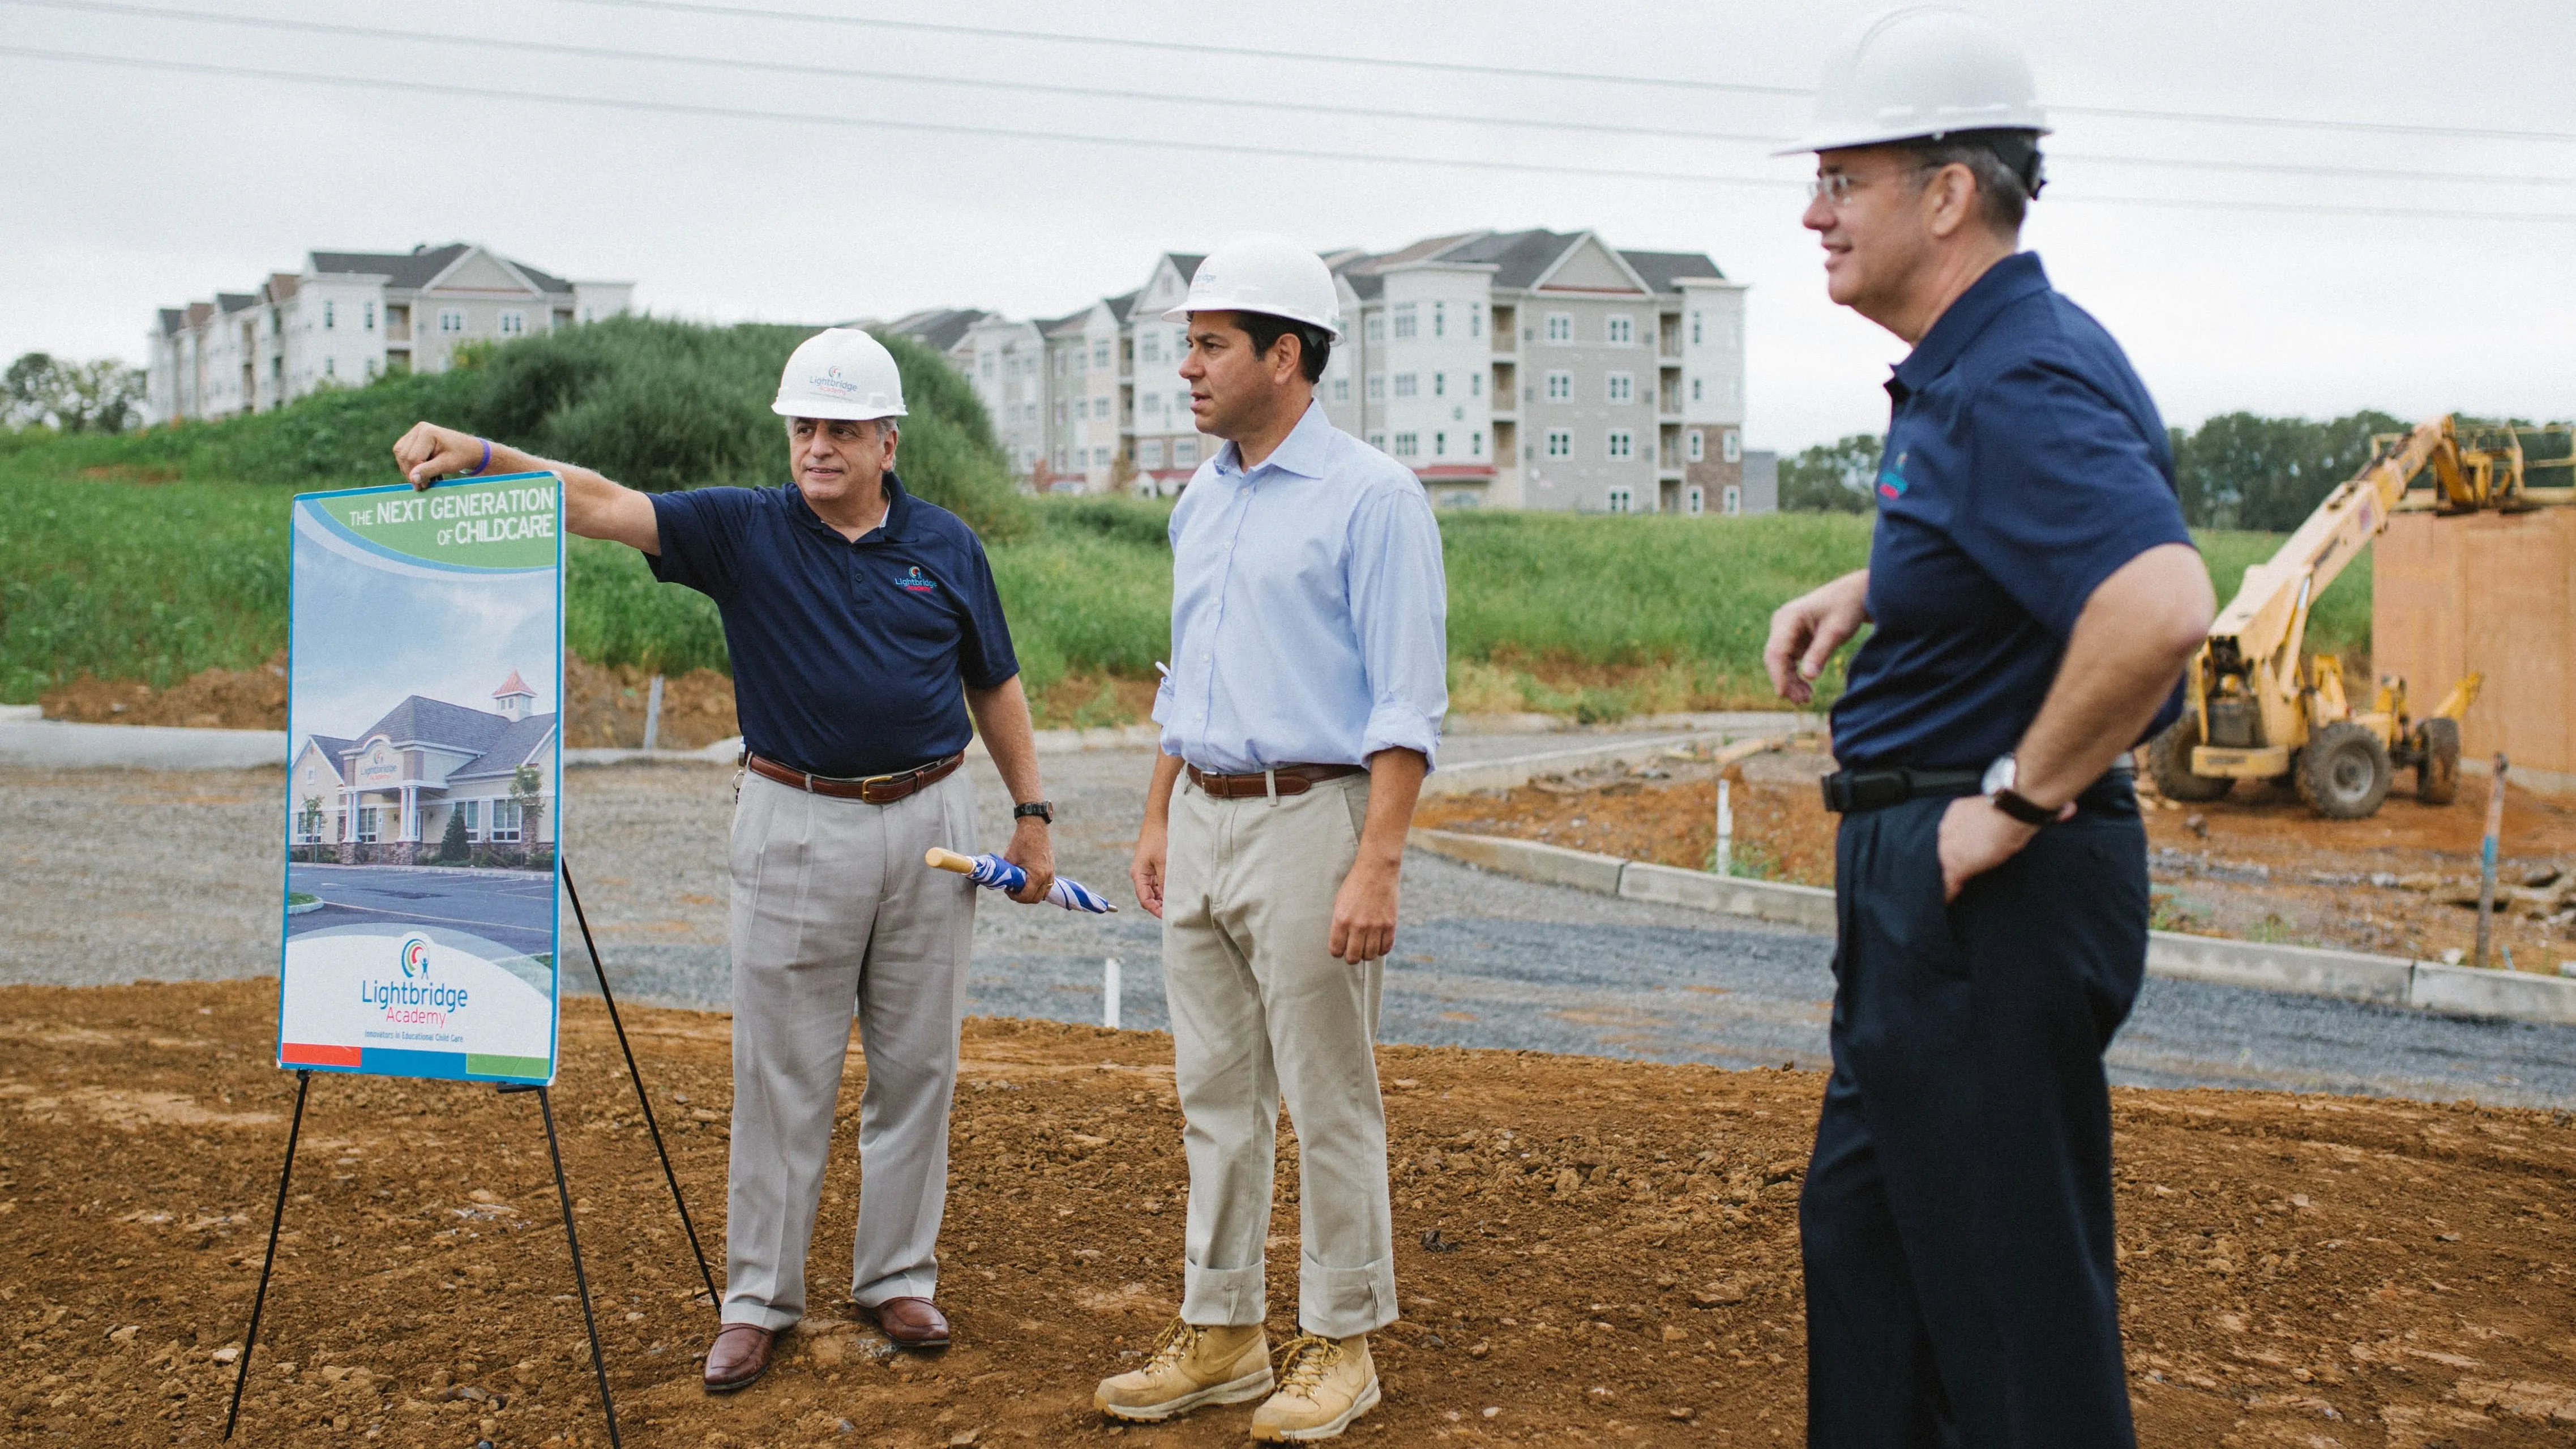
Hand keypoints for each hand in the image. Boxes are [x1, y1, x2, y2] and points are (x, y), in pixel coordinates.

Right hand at [394, 421, 486, 488]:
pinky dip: (410, 464)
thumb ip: (429, 470)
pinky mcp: (413, 438)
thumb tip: (412, 478)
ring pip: (400, 454)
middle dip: (410, 472)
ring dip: (408, 468)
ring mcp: (415, 432)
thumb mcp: (447, 465)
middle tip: (421, 485)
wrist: (469, 449)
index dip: (416, 473)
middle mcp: (419, 429)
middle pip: (404, 455)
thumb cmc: (461, 456)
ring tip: (422, 479)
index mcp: (427, 432)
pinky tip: (421, 471)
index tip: (423, 486)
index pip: (413, 457)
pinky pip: (403, 452)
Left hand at [999, 818, 1054, 903]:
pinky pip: (1047, 885)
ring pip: (1043, 893)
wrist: (1034, 826)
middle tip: (1013, 891)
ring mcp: (1051, 872)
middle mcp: (1047, 876)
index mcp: (1037, 875)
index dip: (1015, 897)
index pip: (1027, 896)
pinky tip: (1029, 882)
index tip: (1008, 891)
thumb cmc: (1020, 841)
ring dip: (1032, 894)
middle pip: (1036, 898)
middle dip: (1023, 898)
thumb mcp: (1009, 859)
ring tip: (1021, 887)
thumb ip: (1006, 874)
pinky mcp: (1052, 868)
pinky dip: (1038, 887)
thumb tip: (999, 883)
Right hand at [1130, 820, 1166, 919]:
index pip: (1145, 900)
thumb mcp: (1164, 862)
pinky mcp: (1153, 865)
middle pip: (1149, 897)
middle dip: (1160, 905)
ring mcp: (1146, 870)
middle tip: (1175, 912)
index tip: (1168, 917)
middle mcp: (1140, 875)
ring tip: (1177, 903)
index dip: (1155, 910)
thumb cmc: (1158, 838)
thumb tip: (1168, 899)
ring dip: (1163, 897)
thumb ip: (1164, 882)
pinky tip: (1175, 890)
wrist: (1158, 818)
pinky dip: (1165, 888)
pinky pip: (1157, 882)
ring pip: (1154, 890)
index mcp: (1138, 875)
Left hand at [1328, 857, 1399, 964]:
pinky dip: (1382, 949)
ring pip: (1370, 956)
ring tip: (1367, 947)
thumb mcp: (1339, 902)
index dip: (1337, 952)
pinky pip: (1386, 948)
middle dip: (1352, 958)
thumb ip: (1339, 923)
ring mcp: (1375, 926)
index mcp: (1341, 920)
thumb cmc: (1356, 884)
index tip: (1341, 949)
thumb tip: (1340, 941)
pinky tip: (1379, 943)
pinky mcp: (1390, 924)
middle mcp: (1358, 926)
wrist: (1377, 870)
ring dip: (1367, 954)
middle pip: (1353, 958)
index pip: (1336, 950)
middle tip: (1354, 952)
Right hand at [1763, 571, 1870, 705]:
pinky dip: (1796, 675)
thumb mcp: (1836, 631)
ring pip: (1781, 663)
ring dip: (1791, 681)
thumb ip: (1820, 653)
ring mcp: (1785, 631)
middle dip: (1786, 681)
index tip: (1784, 695)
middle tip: (1804, 701)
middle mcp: (1781, 624)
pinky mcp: (1792, 638)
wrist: (1854, 594)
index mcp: (1788, 618)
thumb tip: (1809, 677)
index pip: (1776, 651)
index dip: (1778, 675)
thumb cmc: (1846, 607)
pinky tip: (1806, 688)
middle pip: (1775, 659)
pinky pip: (1789, 661)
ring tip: (1807, 698)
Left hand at [1935, 794, 2069, 901]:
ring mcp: (1948, 846)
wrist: (2016, 810)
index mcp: (1959, 811)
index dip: (1957, 845)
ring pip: (1938, 866)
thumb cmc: (2024, 806)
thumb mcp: (2021, 808)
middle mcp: (1948, 827)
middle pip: (1942, 849)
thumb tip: (2069, 810)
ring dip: (1943, 878)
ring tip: (1945, 891)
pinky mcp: (1956, 863)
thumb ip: (2033, 812)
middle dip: (1946, 860)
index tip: (1963, 852)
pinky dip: (1947, 893)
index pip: (1952, 833)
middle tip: (1950, 874)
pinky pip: (1946, 883)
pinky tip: (1947, 902)